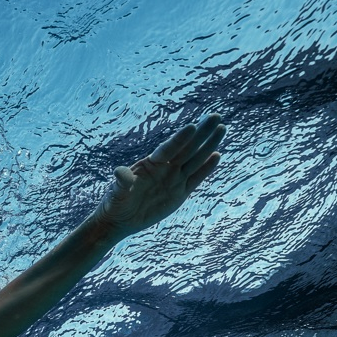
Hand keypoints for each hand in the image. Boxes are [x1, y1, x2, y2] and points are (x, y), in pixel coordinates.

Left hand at [92, 114, 225, 237]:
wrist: (120, 220)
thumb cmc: (115, 203)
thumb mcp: (116, 193)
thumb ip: (121, 182)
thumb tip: (120, 173)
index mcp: (150, 164)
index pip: (168, 149)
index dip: (180, 139)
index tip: (192, 126)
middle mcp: (165, 168)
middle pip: (186, 148)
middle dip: (201, 133)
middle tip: (215, 116)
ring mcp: (174, 180)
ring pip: (195, 160)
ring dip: (208, 145)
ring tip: (221, 128)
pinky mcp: (180, 193)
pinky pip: (196, 178)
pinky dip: (206, 168)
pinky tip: (217, 155)